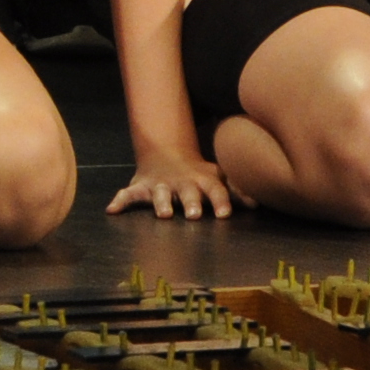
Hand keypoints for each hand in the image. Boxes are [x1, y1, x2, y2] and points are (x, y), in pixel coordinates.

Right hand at [111, 145, 232, 219]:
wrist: (166, 154)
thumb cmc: (198, 174)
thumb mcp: (218, 177)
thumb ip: (235, 191)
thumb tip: (257, 205)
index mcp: (202, 180)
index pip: (214, 190)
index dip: (220, 201)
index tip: (224, 215)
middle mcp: (182, 183)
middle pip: (187, 193)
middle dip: (190, 203)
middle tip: (194, 215)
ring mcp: (160, 185)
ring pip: (159, 194)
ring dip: (161, 203)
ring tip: (163, 214)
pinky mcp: (141, 187)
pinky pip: (128, 194)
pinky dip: (120, 200)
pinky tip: (112, 209)